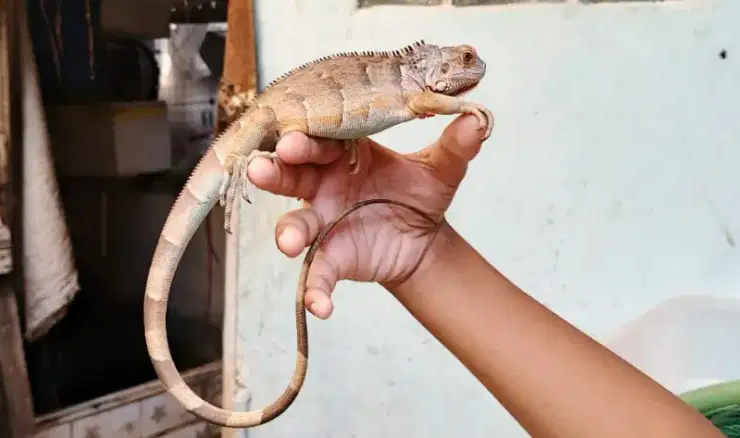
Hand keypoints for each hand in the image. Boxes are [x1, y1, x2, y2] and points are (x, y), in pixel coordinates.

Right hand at [246, 115, 487, 319]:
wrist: (423, 238)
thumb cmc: (419, 193)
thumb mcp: (441, 170)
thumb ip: (456, 147)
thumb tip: (477, 120)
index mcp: (345, 151)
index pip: (319, 138)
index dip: (304, 138)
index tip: (293, 138)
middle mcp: (324, 183)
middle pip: (291, 174)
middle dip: (274, 172)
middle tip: (262, 170)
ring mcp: (322, 221)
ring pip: (295, 224)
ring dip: (287, 233)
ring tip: (289, 244)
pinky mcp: (330, 257)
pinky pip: (316, 275)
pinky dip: (315, 291)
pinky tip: (322, 307)